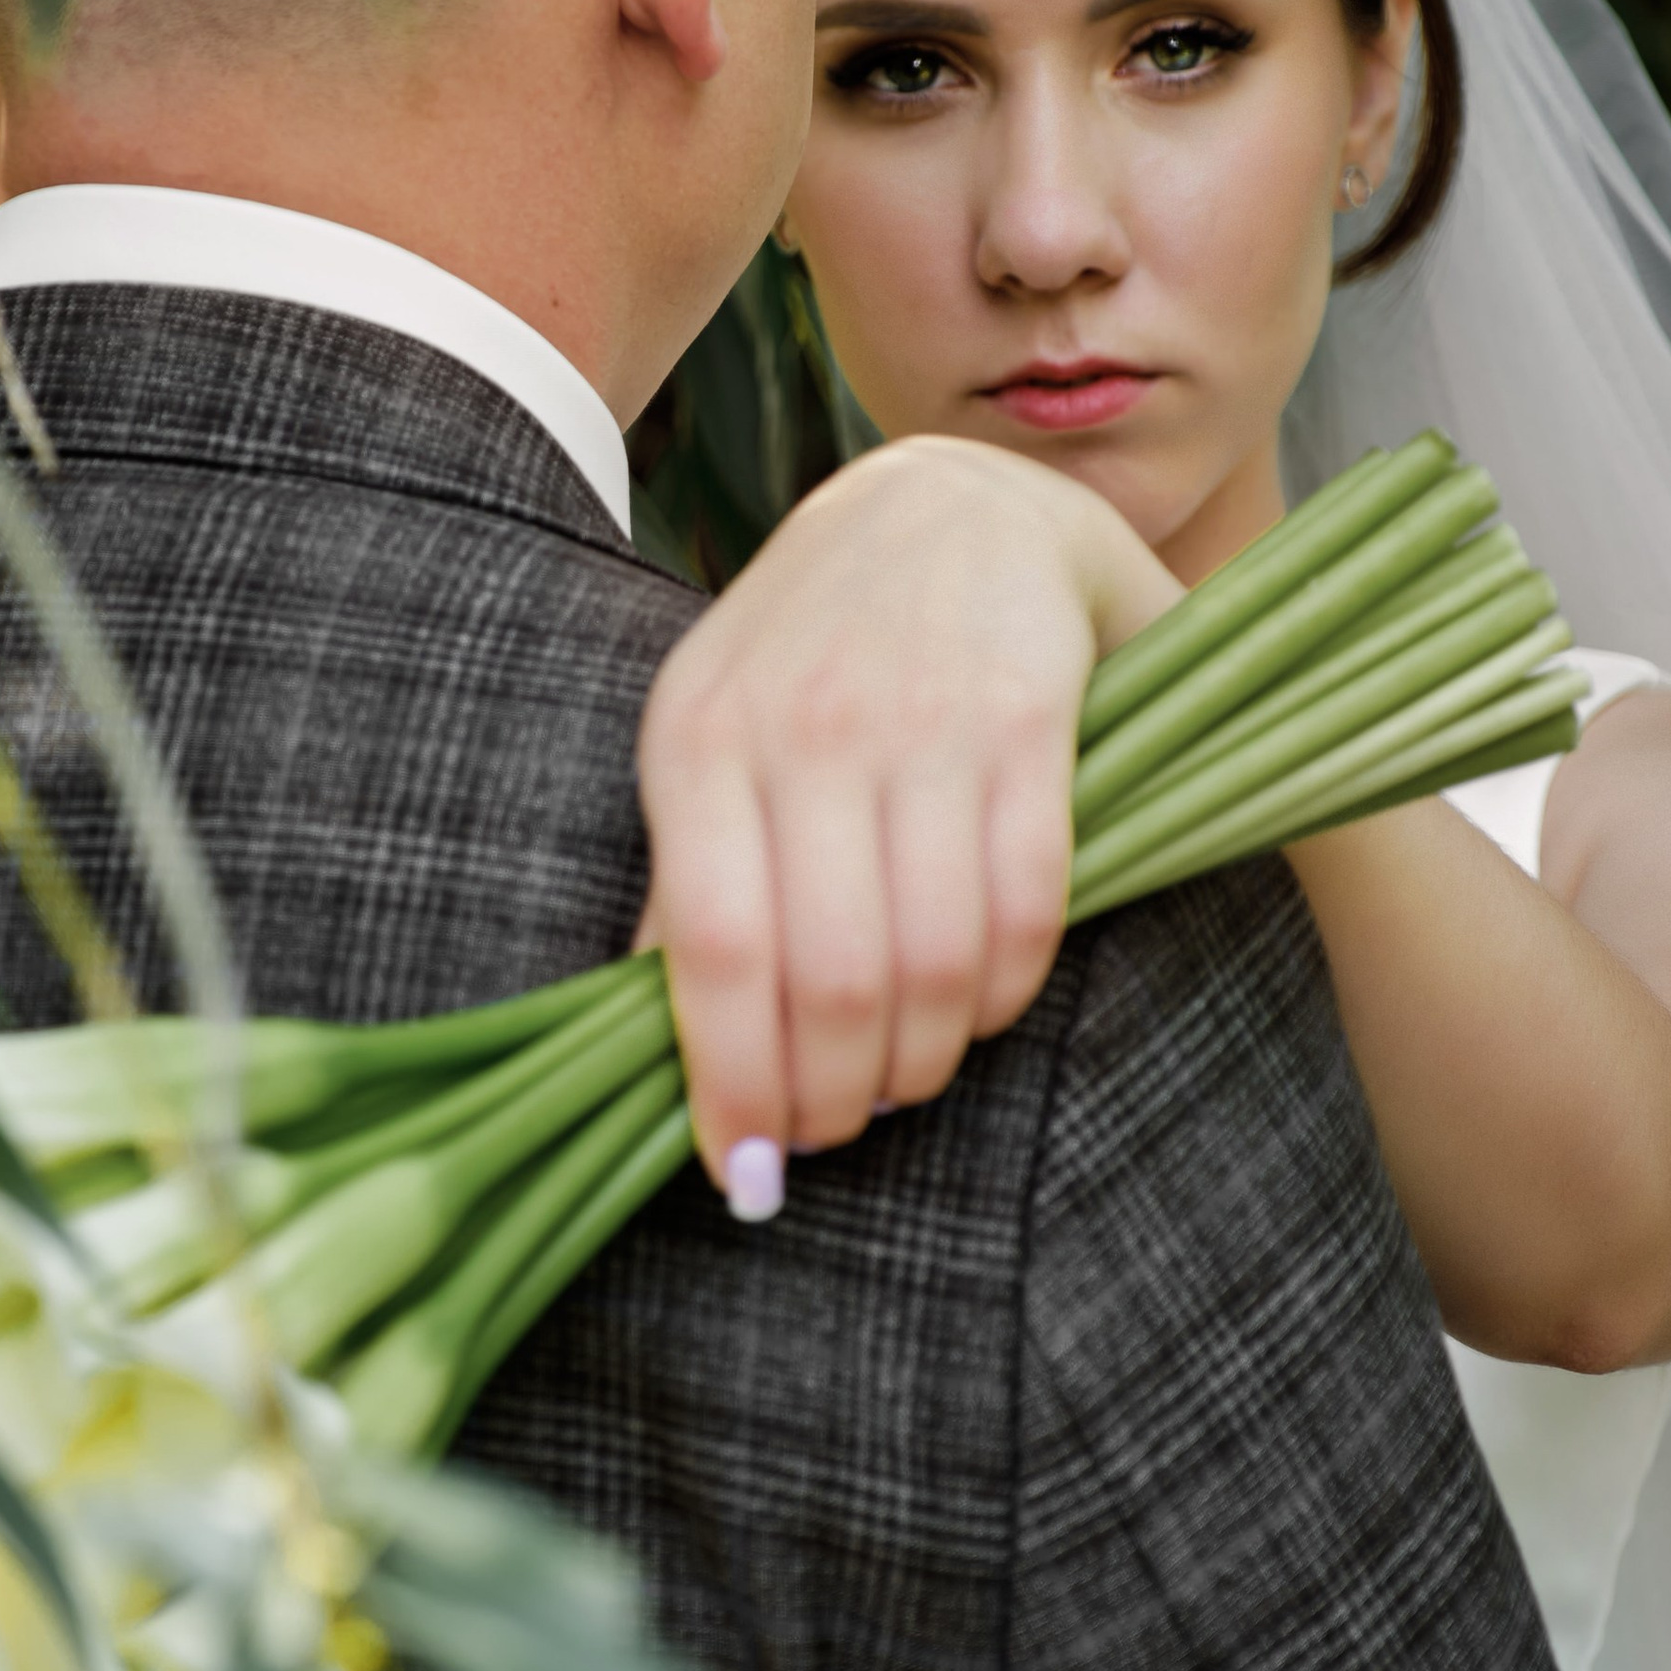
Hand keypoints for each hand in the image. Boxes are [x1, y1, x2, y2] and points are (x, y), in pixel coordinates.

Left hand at [637, 438, 1179, 1205]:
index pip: (718, 955)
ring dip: (926, 1058)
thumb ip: (688, 878)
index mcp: (697, 738)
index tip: (749, 1171)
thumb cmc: (816, 650)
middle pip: (832, 979)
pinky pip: (1028, 906)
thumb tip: (639, 1039)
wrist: (954, 499)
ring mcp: (922, 716)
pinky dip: (1008, 989)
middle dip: (839, 1096)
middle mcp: (803, 724)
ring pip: (934, 958)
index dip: (737, 1086)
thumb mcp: (715, 735)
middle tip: (841, 1128)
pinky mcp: (1030, 713)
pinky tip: (985, 1001)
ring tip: (912, 1071)